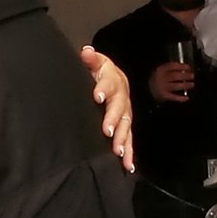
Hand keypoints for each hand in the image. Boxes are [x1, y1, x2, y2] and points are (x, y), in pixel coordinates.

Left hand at [80, 45, 136, 172]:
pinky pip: (129, 139)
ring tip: (119, 151)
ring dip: (123, 139)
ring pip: (126, 126)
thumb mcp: (96, 63)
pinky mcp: (125, 126)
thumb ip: (90, 59)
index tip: (97, 96)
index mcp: (114, 80)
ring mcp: (125, 113)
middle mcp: (122, 97)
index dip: (104, 88)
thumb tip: (86, 52)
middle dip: (114, 120)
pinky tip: (128, 165)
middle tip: (108, 130)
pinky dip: (130, 153)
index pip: (109, 83)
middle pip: (120, 108)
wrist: (113, 80)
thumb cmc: (100, 73)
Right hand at [147, 61, 195, 104]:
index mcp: (160, 70)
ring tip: (192, 85)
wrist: (146, 90)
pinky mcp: (163, 96)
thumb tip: (185, 70)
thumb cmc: (156, 79)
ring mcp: (162, 87)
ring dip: (185, 85)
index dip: (182, 66)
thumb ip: (170, 69)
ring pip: (176, 86)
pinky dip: (180, 98)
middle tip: (192, 76)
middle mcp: (161, 78)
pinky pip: (173, 97)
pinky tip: (187, 98)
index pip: (173, 66)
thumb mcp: (160, 71)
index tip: (189, 68)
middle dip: (185, 76)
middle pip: (175, 76)